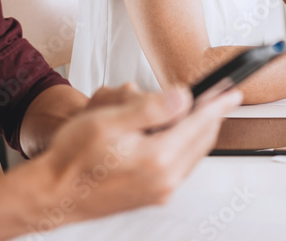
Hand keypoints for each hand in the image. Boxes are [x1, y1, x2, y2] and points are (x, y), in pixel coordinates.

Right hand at [27, 84, 242, 225]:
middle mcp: (165, 179)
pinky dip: (182, 146)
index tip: (232, 91)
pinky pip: (180, 166)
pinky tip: (171, 133)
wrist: (53, 194)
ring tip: (191, 110)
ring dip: (196, 131)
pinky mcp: (154, 195)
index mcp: (156, 158)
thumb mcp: (107, 121)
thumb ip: (149, 109)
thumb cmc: (72, 158)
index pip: (199, 124)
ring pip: (193, 154)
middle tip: (217, 97)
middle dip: (210, 116)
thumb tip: (182, 96)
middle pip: (202, 140)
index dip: (217, 104)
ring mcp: (161, 191)